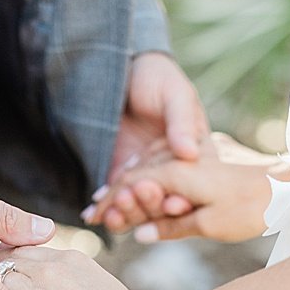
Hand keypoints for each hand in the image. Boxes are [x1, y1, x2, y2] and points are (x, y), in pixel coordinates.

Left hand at [92, 52, 209, 231]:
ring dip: (125, 213)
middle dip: (148, 207)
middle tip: (130, 203)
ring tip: (110, 214)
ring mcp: (146, 176)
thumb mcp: (174, 94)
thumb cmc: (157, 78)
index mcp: (195, 154)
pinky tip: (93, 213)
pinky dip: (106, 209)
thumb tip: (190, 153)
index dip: (183, 197)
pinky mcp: (121, 177)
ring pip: (138, 205)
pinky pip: (116, 199)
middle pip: (163, 200)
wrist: (122, 75)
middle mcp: (172, 171)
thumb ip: (181, 121)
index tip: (172, 205)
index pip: (192, 184)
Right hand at [92, 130, 284, 245]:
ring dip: (133, 180)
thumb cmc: (256, 207)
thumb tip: (140, 234)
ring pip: (157, 163)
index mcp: (180, 171)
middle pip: (141, 172)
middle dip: (116, 191)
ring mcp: (203, 151)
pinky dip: (157, 172)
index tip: (93, 218)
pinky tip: (152, 181)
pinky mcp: (215, 153)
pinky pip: (176, 160)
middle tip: (94, 210)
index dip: (112, 202)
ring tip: (116, 197)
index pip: (134, 184)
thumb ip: (172, 227)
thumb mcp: (210, 224)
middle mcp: (187, 155)